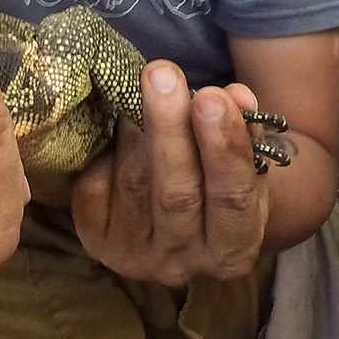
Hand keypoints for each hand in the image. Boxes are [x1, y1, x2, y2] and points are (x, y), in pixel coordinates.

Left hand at [71, 60, 268, 286]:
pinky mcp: (95, 243)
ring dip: (136, 129)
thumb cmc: (218, 187)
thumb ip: (244, 136)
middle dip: (169, 129)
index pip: (232, 197)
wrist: (180, 232)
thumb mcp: (243, 170)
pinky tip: (119, 122)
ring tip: (144, 86)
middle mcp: (182, 263)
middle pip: (175, 194)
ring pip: (133, 186)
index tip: (212, 96)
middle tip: (161, 75)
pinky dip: (107, 150)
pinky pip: (95, 189)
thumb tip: (236, 95)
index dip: (223, 147)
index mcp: (232, 250)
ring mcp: (133, 258)